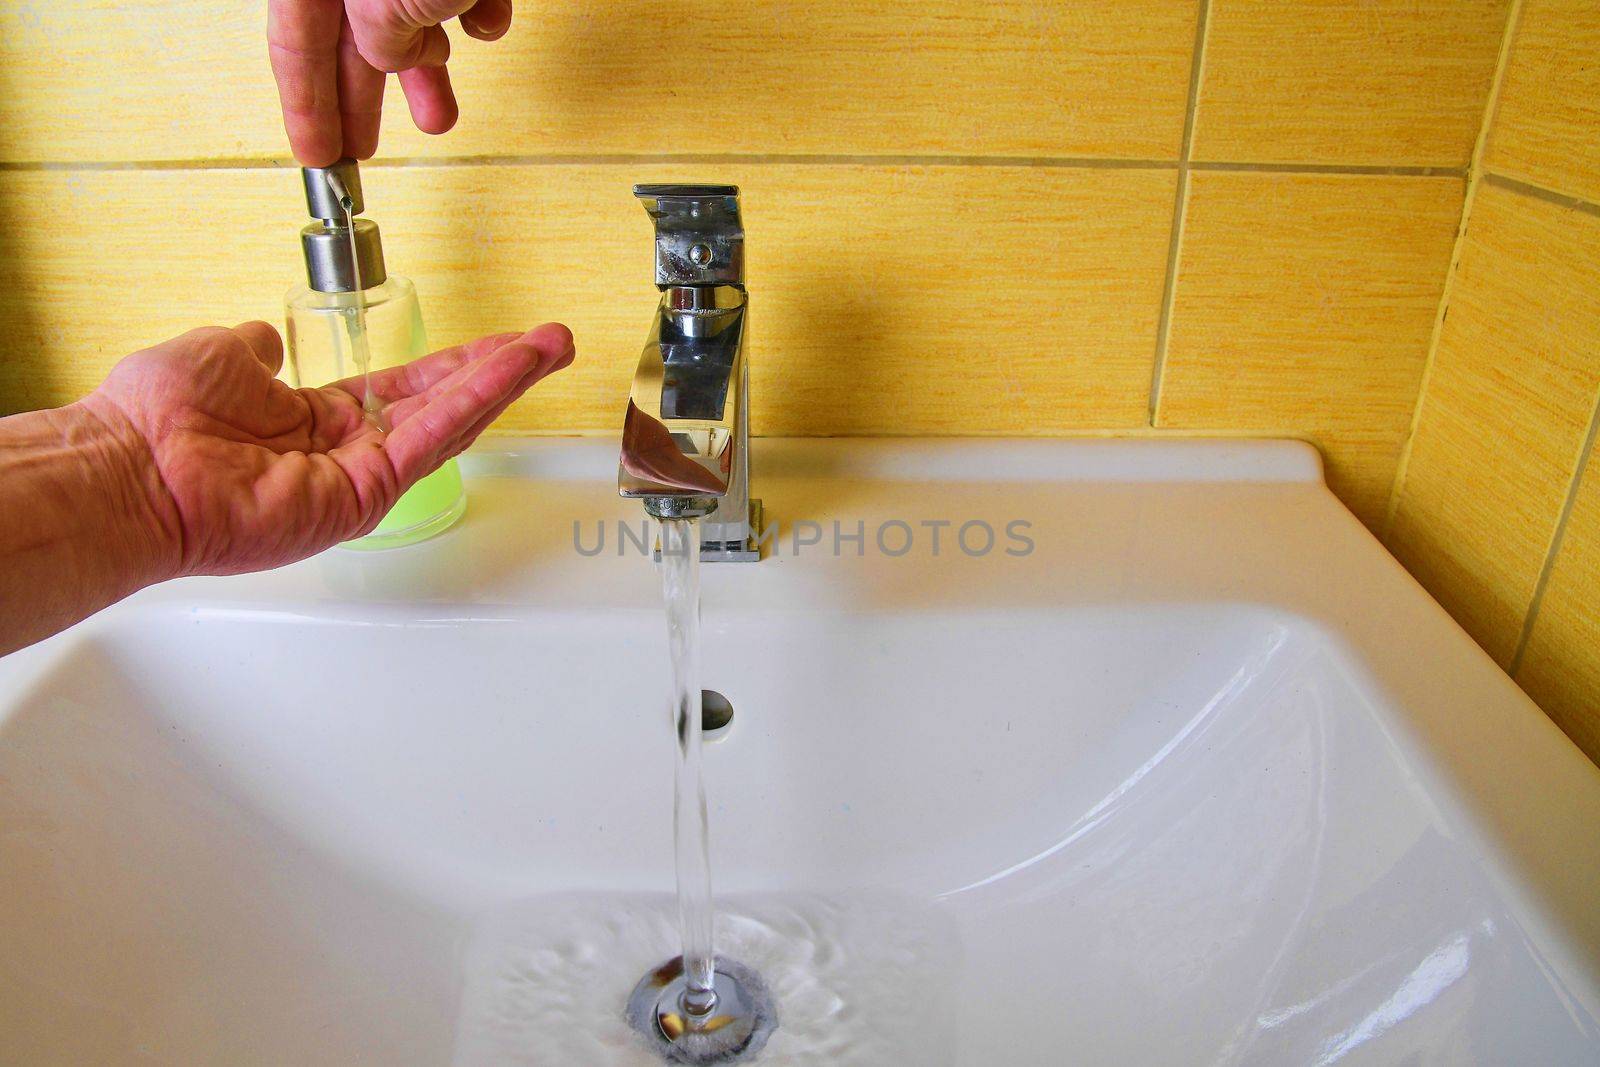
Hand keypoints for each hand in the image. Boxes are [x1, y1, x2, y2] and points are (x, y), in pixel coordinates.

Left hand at [79, 320, 572, 575]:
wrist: (131, 466)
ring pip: (448, 421)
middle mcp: (346, 452)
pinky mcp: (364, 494)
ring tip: (549, 348)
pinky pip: (430, 440)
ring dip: (502, 381)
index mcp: (315, 421)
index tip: (498, 343)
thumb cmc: (156, 418)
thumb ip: (255, 352)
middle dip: (499, 372)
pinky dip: (474, 401)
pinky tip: (509, 370)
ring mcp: (359, 478)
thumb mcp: (218, 355)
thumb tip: (263, 344)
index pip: (404, 391)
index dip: (454, 365)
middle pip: (442, 406)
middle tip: (549, 343)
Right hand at [268, 0, 514, 165]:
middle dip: (363, 101)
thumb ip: (380, 38)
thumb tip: (391, 58)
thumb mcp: (387, 2)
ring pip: (410, 16)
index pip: (295, 45)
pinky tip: (487, 22)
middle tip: (360, 152)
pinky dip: (476, 14)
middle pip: (350, 39)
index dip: (304, 107)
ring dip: (429, 71)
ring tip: (439, 118)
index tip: (316, 156)